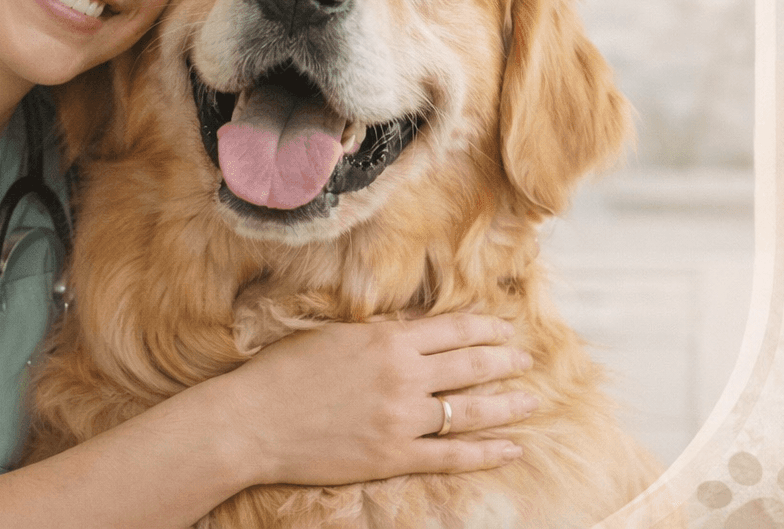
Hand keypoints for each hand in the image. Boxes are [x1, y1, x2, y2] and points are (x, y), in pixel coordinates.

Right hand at [218, 312, 536, 486]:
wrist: (253, 421)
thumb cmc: (282, 373)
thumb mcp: (331, 336)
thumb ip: (376, 332)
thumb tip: (412, 326)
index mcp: (386, 340)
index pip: (453, 329)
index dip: (486, 327)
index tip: (506, 328)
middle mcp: (403, 377)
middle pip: (471, 365)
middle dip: (504, 360)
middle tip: (527, 359)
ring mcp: (402, 419)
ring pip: (471, 410)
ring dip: (507, 404)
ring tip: (530, 400)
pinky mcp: (394, 456)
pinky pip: (454, 455)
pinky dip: (488, 452)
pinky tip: (512, 448)